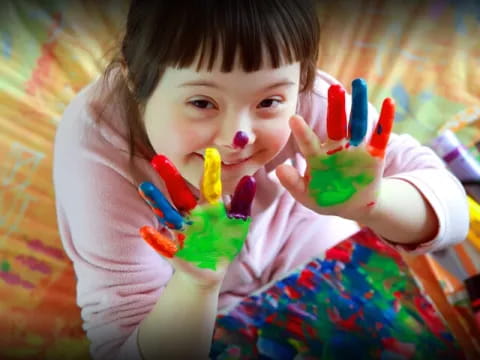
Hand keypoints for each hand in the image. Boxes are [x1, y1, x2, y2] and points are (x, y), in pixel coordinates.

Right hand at [138, 148, 255, 286]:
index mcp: (208, 207)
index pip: (208, 185)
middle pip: (180, 194)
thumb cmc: (225, 242)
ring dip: (157, 202)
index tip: (211, 151)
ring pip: (168, 214)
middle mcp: (191, 215)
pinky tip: (146, 230)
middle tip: (159, 158)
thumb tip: (250, 178)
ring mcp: (182, 232)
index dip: (210, 171)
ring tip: (145, 187)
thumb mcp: (238, 222)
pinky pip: (164, 245)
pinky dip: (156, 239)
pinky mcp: (175, 252)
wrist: (212, 270)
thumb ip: (242, 202)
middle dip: (170, 178)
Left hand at [276, 78, 394, 220]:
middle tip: (334, 88)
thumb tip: (279, 169)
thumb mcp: (306, 195)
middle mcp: (336, 148)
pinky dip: (386, 120)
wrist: (352, 206)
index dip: (302, 132)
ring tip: (358, 83)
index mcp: (318, 157)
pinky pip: (381, 135)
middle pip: (336, 124)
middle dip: (335, 107)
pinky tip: (389, 102)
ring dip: (358, 105)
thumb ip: (293, 184)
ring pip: (357, 123)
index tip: (293, 118)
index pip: (309, 143)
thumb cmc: (325, 199)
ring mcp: (356, 149)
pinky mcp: (375, 154)